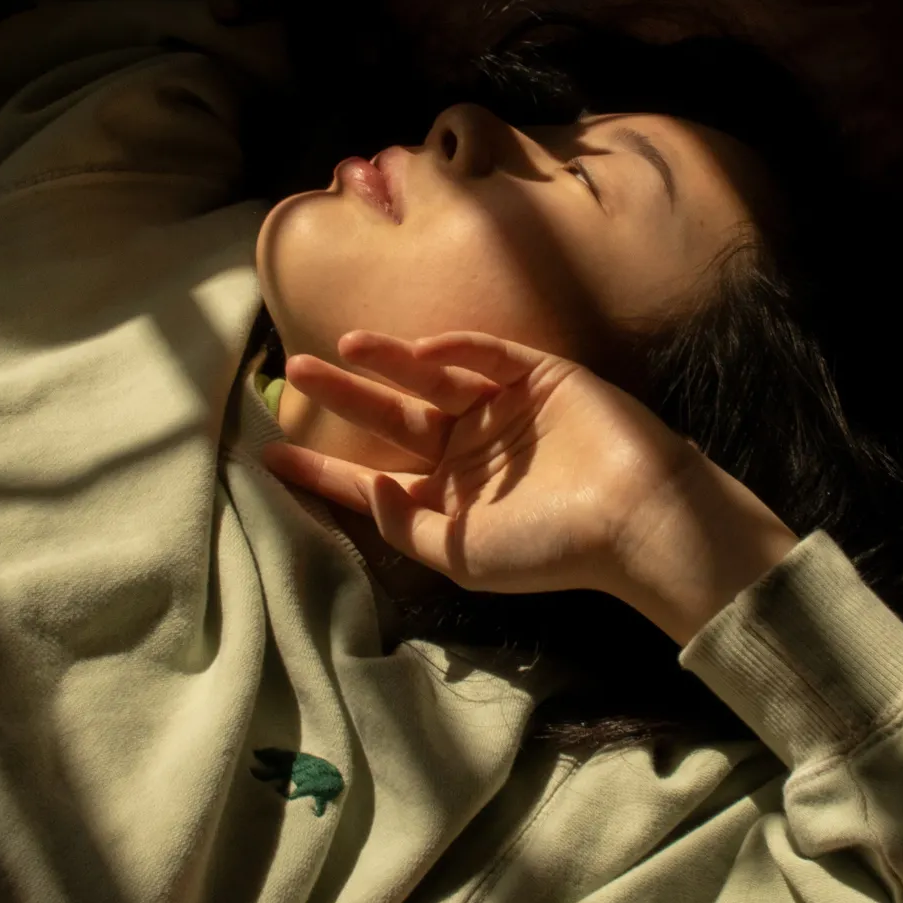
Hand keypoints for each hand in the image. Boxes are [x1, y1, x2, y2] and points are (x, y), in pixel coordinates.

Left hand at [259, 331, 797, 644]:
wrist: (634, 516)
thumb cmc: (550, 548)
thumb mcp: (461, 555)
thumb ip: (404, 525)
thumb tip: (361, 487)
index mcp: (447, 500)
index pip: (371, 479)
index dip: (321, 468)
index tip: (268, 454)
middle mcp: (469, 453)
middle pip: (391, 418)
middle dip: (343, 395)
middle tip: (294, 372)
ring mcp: (502, 410)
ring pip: (430, 379)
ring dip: (389, 361)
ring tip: (344, 347)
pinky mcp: (538, 376)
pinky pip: (486, 353)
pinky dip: (455, 347)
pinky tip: (422, 349)